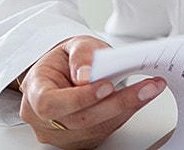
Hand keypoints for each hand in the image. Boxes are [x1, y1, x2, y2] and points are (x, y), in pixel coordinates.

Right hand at [17, 35, 167, 148]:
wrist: (65, 72)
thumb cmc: (66, 60)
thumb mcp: (73, 44)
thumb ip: (81, 54)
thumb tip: (86, 74)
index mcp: (35, 91)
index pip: (51, 103)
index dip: (79, 99)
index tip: (107, 86)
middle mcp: (42, 119)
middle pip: (80, 120)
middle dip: (117, 103)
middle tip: (146, 87)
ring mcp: (60, 135)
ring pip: (95, 129)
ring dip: (126, 109)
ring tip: (149, 89)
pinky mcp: (78, 141)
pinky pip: (102, 132)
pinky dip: (122, 116)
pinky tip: (137, 100)